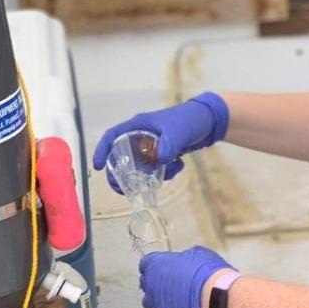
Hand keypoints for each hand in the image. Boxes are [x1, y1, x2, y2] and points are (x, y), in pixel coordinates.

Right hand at [92, 92, 228, 192]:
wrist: (210, 122)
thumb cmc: (190, 119)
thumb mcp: (177, 131)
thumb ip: (167, 145)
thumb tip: (159, 162)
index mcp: (139, 126)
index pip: (113, 137)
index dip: (102, 151)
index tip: (98, 167)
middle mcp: (142, 136)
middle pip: (123, 157)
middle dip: (124, 174)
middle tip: (126, 188)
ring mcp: (152, 146)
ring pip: (141, 167)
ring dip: (152, 175)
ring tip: (170, 170)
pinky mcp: (162, 154)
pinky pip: (156, 169)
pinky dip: (166, 172)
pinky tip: (179, 165)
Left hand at [138, 246, 235, 307]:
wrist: (216, 297)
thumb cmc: (206, 271)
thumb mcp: (197, 253)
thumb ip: (183, 258)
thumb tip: (185, 262)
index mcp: (155, 266)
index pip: (146, 264)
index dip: (156, 264)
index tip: (164, 265)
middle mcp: (152, 287)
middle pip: (146, 284)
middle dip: (155, 282)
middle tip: (172, 280)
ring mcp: (159, 306)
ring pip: (153, 303)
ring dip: (162, 299)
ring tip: (178, 296)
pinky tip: (188, 307)